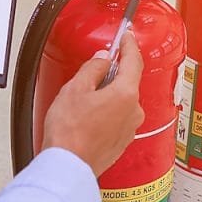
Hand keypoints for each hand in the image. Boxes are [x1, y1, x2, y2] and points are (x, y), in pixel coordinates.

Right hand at [43, 33, 144, 175]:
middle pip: (127, 82)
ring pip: (122, 101)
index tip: (127, 36)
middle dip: (113, 73)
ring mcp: (129, 129)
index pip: (133, 61)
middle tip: (95, 70)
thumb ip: (92, 68)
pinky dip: (106, 112)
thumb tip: (102, 59)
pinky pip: (118, 118)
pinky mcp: (122, 142)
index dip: (129, 45)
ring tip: (83, 100)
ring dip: (108, 95)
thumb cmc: (69, 132)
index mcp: (126, 94)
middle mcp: (133, 111)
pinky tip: (88, 117)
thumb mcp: (75, 89)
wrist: (68, 166)